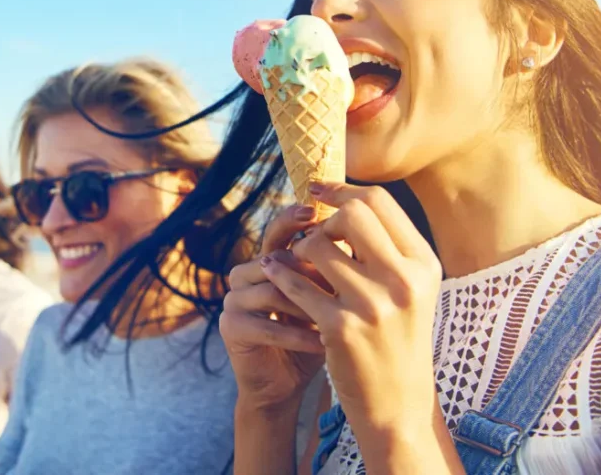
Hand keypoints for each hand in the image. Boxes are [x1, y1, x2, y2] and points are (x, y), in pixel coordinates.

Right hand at [220, 205, 329, 412]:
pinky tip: (323, 344)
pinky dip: (297, 336)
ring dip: (307, 307)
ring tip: (338, 319)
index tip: (319, 216)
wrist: (287, 384)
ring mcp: (234, 299)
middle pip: (276, 258)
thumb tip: (370, 234)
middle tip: (343, 285)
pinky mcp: (229, 327)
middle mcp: (247, 273)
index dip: (296, 220)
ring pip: (272, 290)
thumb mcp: (332, 298)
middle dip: (312, 273)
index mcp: (270, 260)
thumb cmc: (317, 335)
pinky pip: (265, 325)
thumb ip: (341, 268)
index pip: (281, 230)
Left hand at [262, 182, 441, 432]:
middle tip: (313, 234)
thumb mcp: (410, 291)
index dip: (342, 190)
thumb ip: (387, 249)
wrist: (398, 405)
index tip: (317, 190)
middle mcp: (403, 281)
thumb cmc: (398, 340)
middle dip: (324, 218)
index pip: (379, 201)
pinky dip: (280, 273)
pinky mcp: (339, 328)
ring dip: (299, 247)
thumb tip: (346, 200)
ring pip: (317, 244)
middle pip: (352, 213)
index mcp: (424, 265)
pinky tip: (272, 271)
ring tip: (294, 258)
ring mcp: (372, 305)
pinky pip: (296, 282)